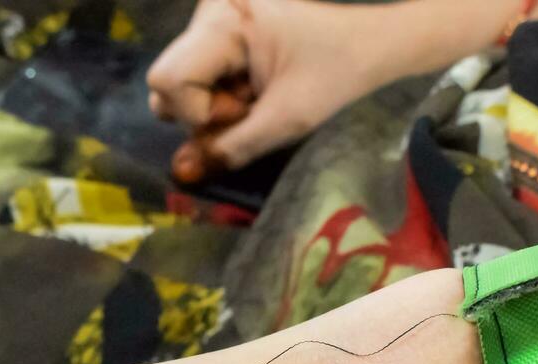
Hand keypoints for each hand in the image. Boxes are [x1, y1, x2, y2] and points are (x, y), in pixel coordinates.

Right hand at [147, 0, 385, 172]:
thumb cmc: (336, 74)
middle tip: (252, 109)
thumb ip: (229, 147)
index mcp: (224, 19)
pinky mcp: (220, 38)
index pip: (169, 77)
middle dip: (204, 112)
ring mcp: (212, 24)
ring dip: (214, 110)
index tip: (243, 113)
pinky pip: (198, 82)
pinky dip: (222, 99)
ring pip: (179, 87)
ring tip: (257, 101)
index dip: (197, 112)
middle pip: (166, 83)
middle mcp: (209, 14)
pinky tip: (256, 92)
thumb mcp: (285, 119)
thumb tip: (180, 173)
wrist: (371, 46)